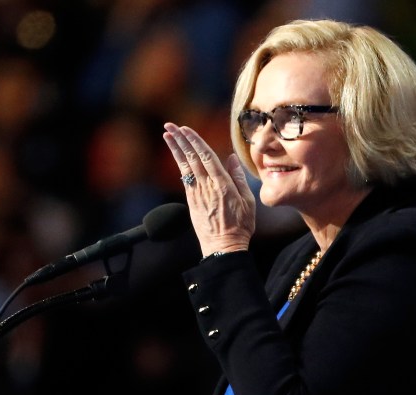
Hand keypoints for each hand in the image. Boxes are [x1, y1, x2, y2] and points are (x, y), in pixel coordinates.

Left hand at [163, 123, 255, 256]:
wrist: (224, 247)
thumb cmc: (240, 225)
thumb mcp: (247, 201)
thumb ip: (237, 177)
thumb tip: (230, 158)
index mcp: (222, 184)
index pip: (206, 157)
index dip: (195, 141)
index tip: (185, 129)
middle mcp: (207, 187)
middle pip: (191, 158)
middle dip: (181, 140)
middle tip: (170, 125)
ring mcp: (197, 194)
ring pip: (184, 166)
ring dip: (176, 149)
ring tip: (168, 134)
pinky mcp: (191, 202)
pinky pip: (184, 178)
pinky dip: (179, 164)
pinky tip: (176, 155)